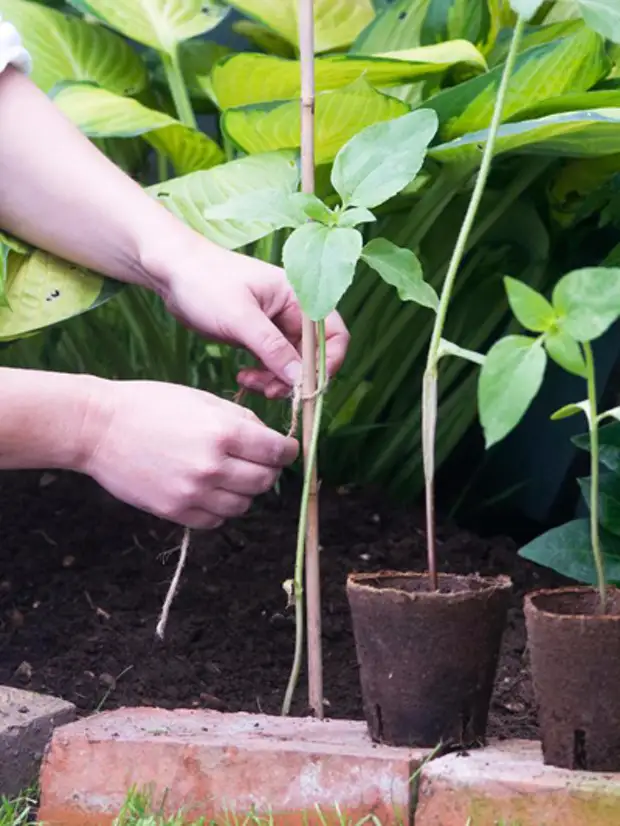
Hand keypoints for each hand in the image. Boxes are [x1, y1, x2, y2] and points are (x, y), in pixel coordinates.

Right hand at [82, 380, 298, 527]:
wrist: (98, 429)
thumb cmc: (151, 405)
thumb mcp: (202, 400)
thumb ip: (241, 420)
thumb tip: (271, 441)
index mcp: (224, 432)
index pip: (278, 453)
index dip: (288, 451)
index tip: (286, 450)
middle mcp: (213, 467)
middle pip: (265, 481)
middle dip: (269, 470)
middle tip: (259, 461)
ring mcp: (194, 493)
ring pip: (243, 505)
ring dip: (244, 491)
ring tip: (230, 475)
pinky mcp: (175, 512)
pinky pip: (216, 521)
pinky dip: (220, 508)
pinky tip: (209, 490)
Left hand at [155, 241, 349, 398]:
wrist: (171, 271)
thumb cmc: (205, 281)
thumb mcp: (240, 317)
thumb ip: (272, 348)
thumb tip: (301, 379)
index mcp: (298, 296)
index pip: (334, 334)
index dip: (329, 362)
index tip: (309, 385)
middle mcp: (292, 311)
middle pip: (313, 355)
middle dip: (296, 377)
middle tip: (272, 392)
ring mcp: (275, 324)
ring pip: (292, 364)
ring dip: (277, 381)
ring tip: (251, 383)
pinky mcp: (258, 336)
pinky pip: (272, 364)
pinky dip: (263, 376)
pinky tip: (243, 378)